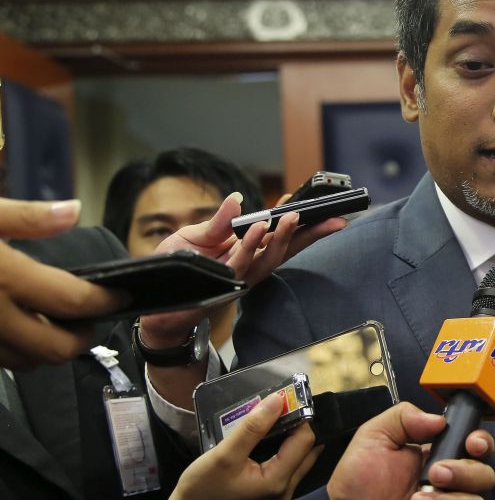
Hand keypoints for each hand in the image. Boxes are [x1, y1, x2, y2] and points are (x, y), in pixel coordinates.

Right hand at [0, 198, 124, 367]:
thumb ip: (28, 217)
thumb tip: (73, 210)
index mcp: (4, 277)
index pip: (72, 300)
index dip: (105, 301)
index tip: (122, 296)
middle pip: (55, 348)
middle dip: (82, 336)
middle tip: (94, 316)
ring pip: (27, 361)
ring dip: (50, 347)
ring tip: (61, 322)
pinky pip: (3, 359)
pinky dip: (21, 350)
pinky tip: (25, 326)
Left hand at [141, 192, 346, 346]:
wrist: (154, 301)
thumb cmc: (176, 268)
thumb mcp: (195, 236)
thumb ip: (219, 221)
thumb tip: (237, 198)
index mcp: (247, 251)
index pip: (281, 237)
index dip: (302, 225)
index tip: (322, 209)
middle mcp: (249, 266)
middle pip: (287, 249)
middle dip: (311, 235)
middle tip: (333, 219)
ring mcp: (239, 278)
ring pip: (269, 258)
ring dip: (283, 237)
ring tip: (293, 217)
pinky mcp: (223, 285)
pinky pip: (241, 263)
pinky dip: (251, 245)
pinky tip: (261, 228)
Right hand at [149, 392, 320, 499]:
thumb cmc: (202, 488)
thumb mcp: (224, 454)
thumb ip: (253, 427)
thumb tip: (278, 401)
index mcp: (277, 481)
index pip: (305, 441)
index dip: (299, 417)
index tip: (284, 400)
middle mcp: (285, 489)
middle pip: (307, 449)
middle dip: (298, 424)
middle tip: (280, 407)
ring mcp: (280, 493)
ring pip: (300, 457)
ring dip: (291, 435)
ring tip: (274, 417)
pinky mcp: (271, 492)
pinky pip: (288, 464)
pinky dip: (284, 448)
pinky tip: (269, 435)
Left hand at [328, 401, 494, 499]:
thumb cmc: (357, 482)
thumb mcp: (373, 437)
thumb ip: (403, 417)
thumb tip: (438, 419)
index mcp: (437, 454)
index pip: (476, 446)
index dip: (482, 442)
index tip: (472, 443)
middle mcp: (448, 483)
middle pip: (485, 476)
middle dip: (464, 473)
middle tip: (435, 474)